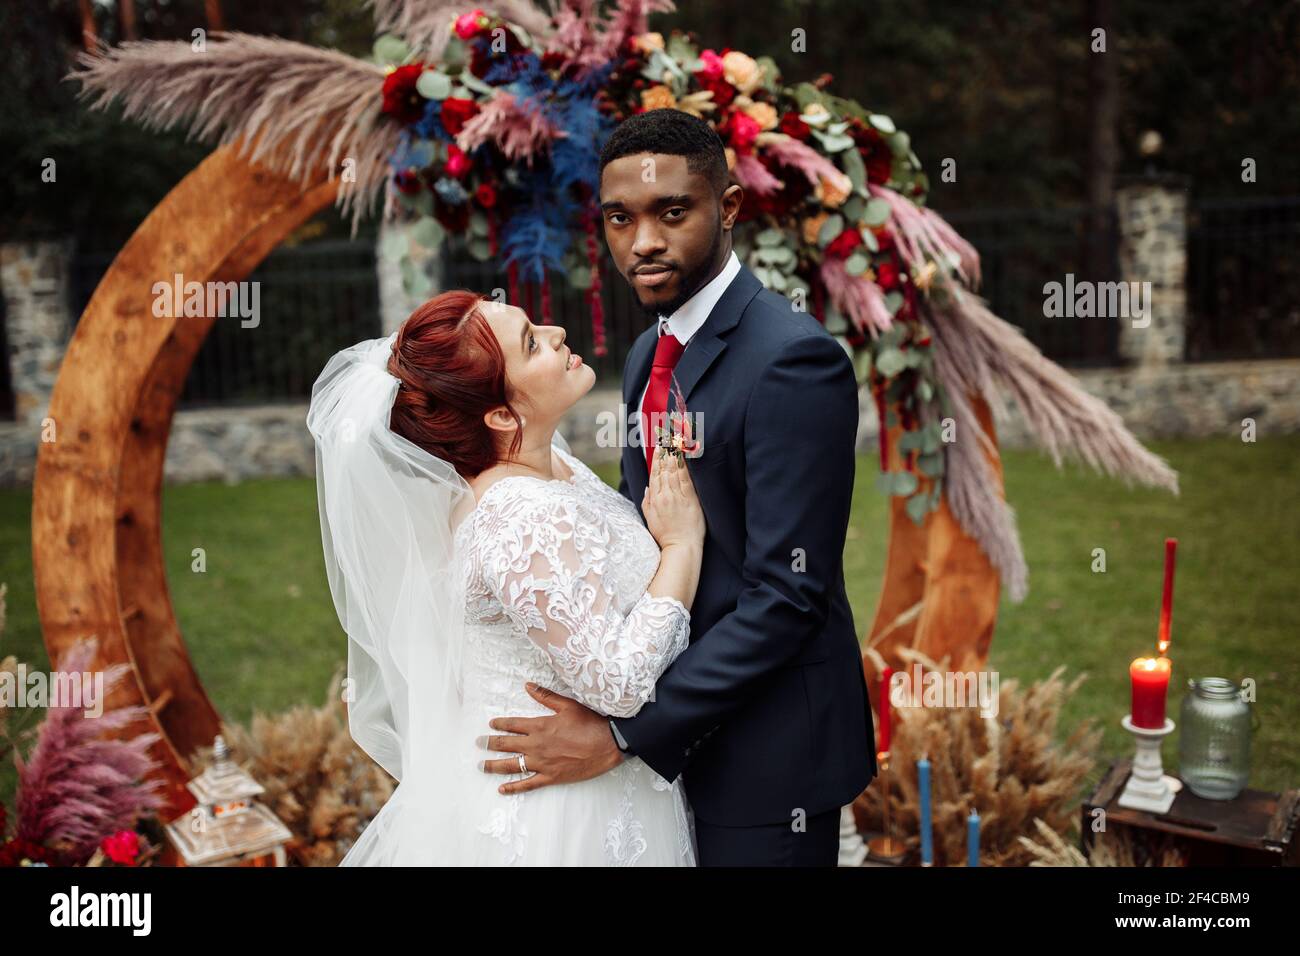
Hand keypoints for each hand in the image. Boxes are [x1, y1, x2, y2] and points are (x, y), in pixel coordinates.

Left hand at [477, 683, 623, 794]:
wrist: (609, 744)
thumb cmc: (590, 723)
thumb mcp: (568, 705)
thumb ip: (545, 696)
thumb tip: (528, 685)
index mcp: (540, 726)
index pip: (512, 725)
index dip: (499, 724)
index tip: (491, 724)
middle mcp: (536, 745)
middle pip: (506, 744)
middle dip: (489, 743)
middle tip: (477, 743)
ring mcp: (542, 763)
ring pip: (512, 765)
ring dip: (494, 765)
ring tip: (481, 766)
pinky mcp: (551, 777)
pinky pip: (528, 784)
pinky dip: (513, 788)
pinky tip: (502, 789)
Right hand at [642, 449, 704, 550]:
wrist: (681, 546)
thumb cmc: (666, 535)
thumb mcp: (650, 519)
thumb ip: (647, 502)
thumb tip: (647, 487)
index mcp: (655, 499)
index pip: (654, 474)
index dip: (655, 460)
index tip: (657, 448)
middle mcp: (665, 495)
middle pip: (664, 470)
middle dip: (665, 453)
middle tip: (667, 439)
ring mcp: (678, 496)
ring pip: (674, 472)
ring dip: (674, 456)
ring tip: (674, 443)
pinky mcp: (690, 499)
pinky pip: (686, 479)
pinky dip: (684, 467)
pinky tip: (683, 458)